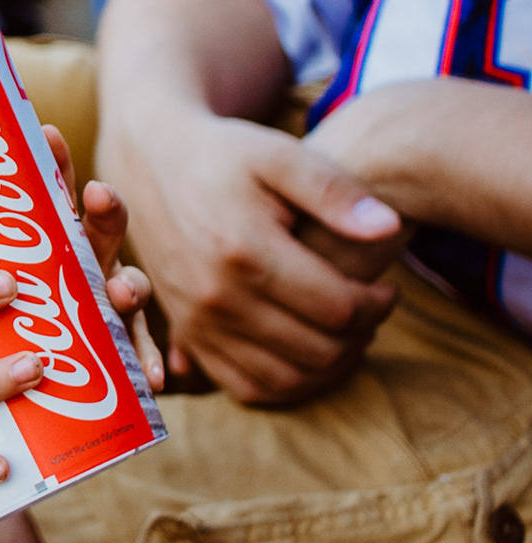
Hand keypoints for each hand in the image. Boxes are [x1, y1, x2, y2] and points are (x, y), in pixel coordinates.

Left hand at [43, 124, 163, 392]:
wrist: (30, 373)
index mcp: (49, 240)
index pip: (53, 192)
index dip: (53, 162)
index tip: (45, 134)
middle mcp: (83, 263)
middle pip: (99, 229)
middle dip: (105, 208)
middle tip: (98, 192)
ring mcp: (105, 301)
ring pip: (125, 286)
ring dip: (129, 285)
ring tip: (122, 292)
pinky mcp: (118, 345)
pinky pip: (136, 349)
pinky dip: (145, 359)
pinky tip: (152, 374)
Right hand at [104, 107, 401, 404]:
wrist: (151, 165)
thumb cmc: (225, 156)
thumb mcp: (278, 154)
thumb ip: (336, 190)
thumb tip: (390, 228)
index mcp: (243, 250)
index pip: (338, 307)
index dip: (379, 303)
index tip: (387, 285)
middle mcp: (215, 296)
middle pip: (318, 349)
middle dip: (361, 334)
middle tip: (371, 307)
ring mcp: (197, 321)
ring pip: (285, 379)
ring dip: (330, 366)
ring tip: (344, 330)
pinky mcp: (186, 335)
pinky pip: (245, 387)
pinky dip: (287, 383)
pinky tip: (306, 352)